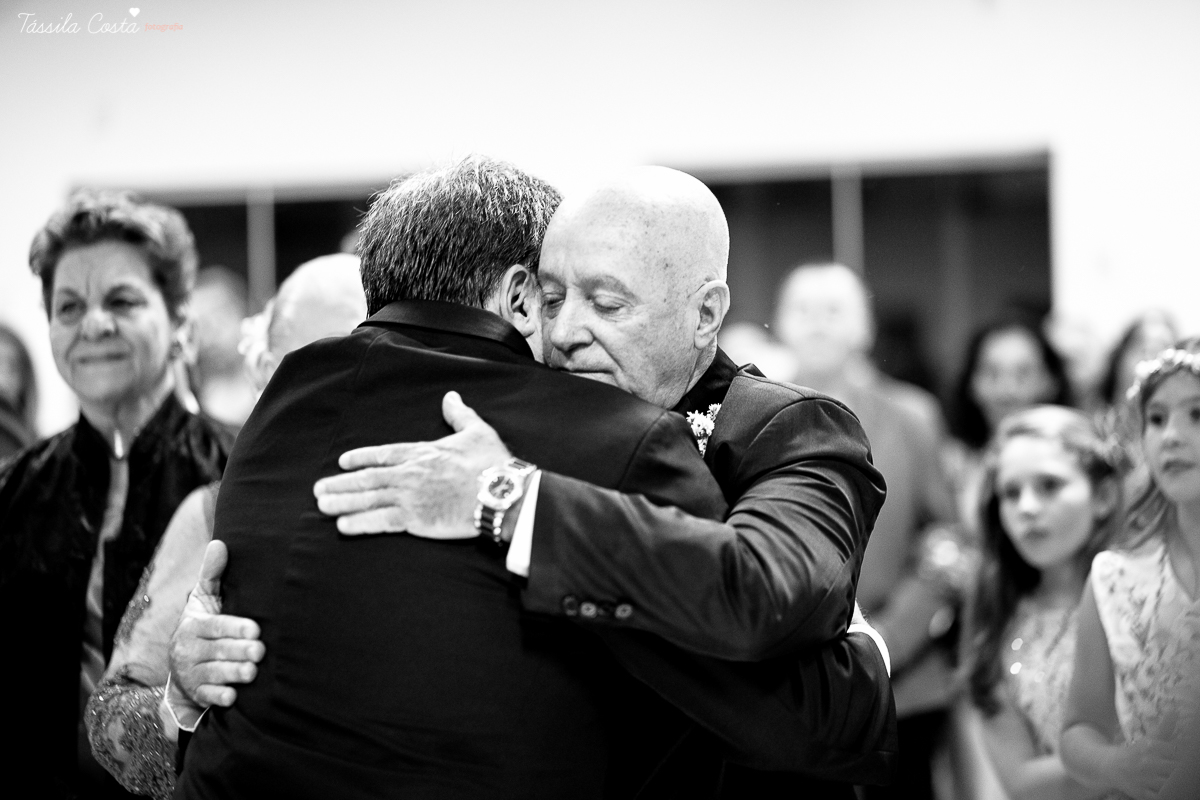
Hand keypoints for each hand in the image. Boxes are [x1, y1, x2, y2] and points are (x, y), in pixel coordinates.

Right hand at [168, 540, 264, 708]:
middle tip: (259, 651)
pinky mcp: (198, 694)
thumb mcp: (203, 600)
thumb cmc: (202, 626)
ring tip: (252, 671)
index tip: (255, 628)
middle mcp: (189, 650)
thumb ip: (213, 574)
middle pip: (217, 651)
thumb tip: (220, 543)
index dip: (234, 627)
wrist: (182, 666)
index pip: (215, 626)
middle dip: (239, 651)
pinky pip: (207, 697)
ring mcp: (192, 674)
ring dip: (233, 674)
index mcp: (193, 626)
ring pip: (213, 674)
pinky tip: (233, 697)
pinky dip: (220, 697)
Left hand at [313, 391, 511, 537]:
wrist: (501, 491)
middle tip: (317, 488)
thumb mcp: (476, 431)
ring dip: (342, 502)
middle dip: (340, 483)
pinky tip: (342, 526)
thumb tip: (451, 396)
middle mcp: (410, 473)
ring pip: (368, 498)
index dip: (360, 457)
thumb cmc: (492, 462)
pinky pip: (381, 522)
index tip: (342, 462)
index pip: (383, 453)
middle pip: (367, 478)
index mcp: (422, 452)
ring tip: (321, 505)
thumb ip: (458, 414)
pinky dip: (360, 524)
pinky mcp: (416, 520)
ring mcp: (410, 497)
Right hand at [1114, 712, 1178, 799]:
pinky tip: (1167, 791)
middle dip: (1180, 769)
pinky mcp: (1141, 793)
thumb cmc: (1135, 753)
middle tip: (1178, 768)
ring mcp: (1145, 779)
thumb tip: (1173, 709)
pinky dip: (1165, 795)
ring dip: (1174, 783)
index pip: (1178, 751)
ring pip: (1169, 784)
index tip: (1187, 757)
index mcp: (1152, 747)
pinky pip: (1158, 797)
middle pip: (1176, 769)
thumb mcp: (1149, 740)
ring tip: (1175, 778)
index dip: (1186, 756)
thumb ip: (1164, 728)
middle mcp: (1148, 762)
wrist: (1108, 766)